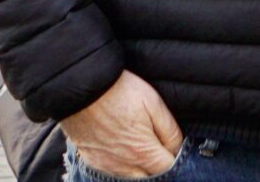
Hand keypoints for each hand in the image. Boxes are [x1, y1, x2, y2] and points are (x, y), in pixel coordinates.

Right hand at [60, 70, 182, 178]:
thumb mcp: (153, 103)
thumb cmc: (118, 90)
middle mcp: (124, 166)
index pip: (168, 167)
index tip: (169, 140)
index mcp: (143, 152)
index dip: (173, 154)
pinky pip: (112, 171)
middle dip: (156, 164)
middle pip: (150, 177)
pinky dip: (121, 164)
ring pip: (131, 177)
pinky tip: (120, 146)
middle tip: (154, 142)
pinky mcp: (92, 160)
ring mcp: (106, 165)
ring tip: (137, 143)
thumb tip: (178, 147)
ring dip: (139, 166)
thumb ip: (170, 131)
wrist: (81, 86)